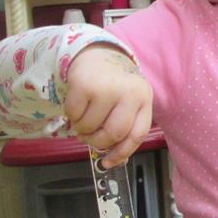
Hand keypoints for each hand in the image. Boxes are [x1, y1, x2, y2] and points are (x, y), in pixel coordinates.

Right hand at [64, 45, 151, 168]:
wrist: (98, 54)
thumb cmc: (115, 85)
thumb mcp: (129, 102)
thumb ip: (125, 127)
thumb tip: (114, 160)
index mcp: (145, 99)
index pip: (137, 134)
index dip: (122, 152)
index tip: (109, 163)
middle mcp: (130, 92)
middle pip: (113, 134)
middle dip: (98, 142)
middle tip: (90, 138)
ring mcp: (107, 88)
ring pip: (90, 127)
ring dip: (83, 130)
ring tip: (85, 118)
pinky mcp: (84, 85)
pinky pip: (73, 115)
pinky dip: (72, 117)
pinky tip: (78, 106)